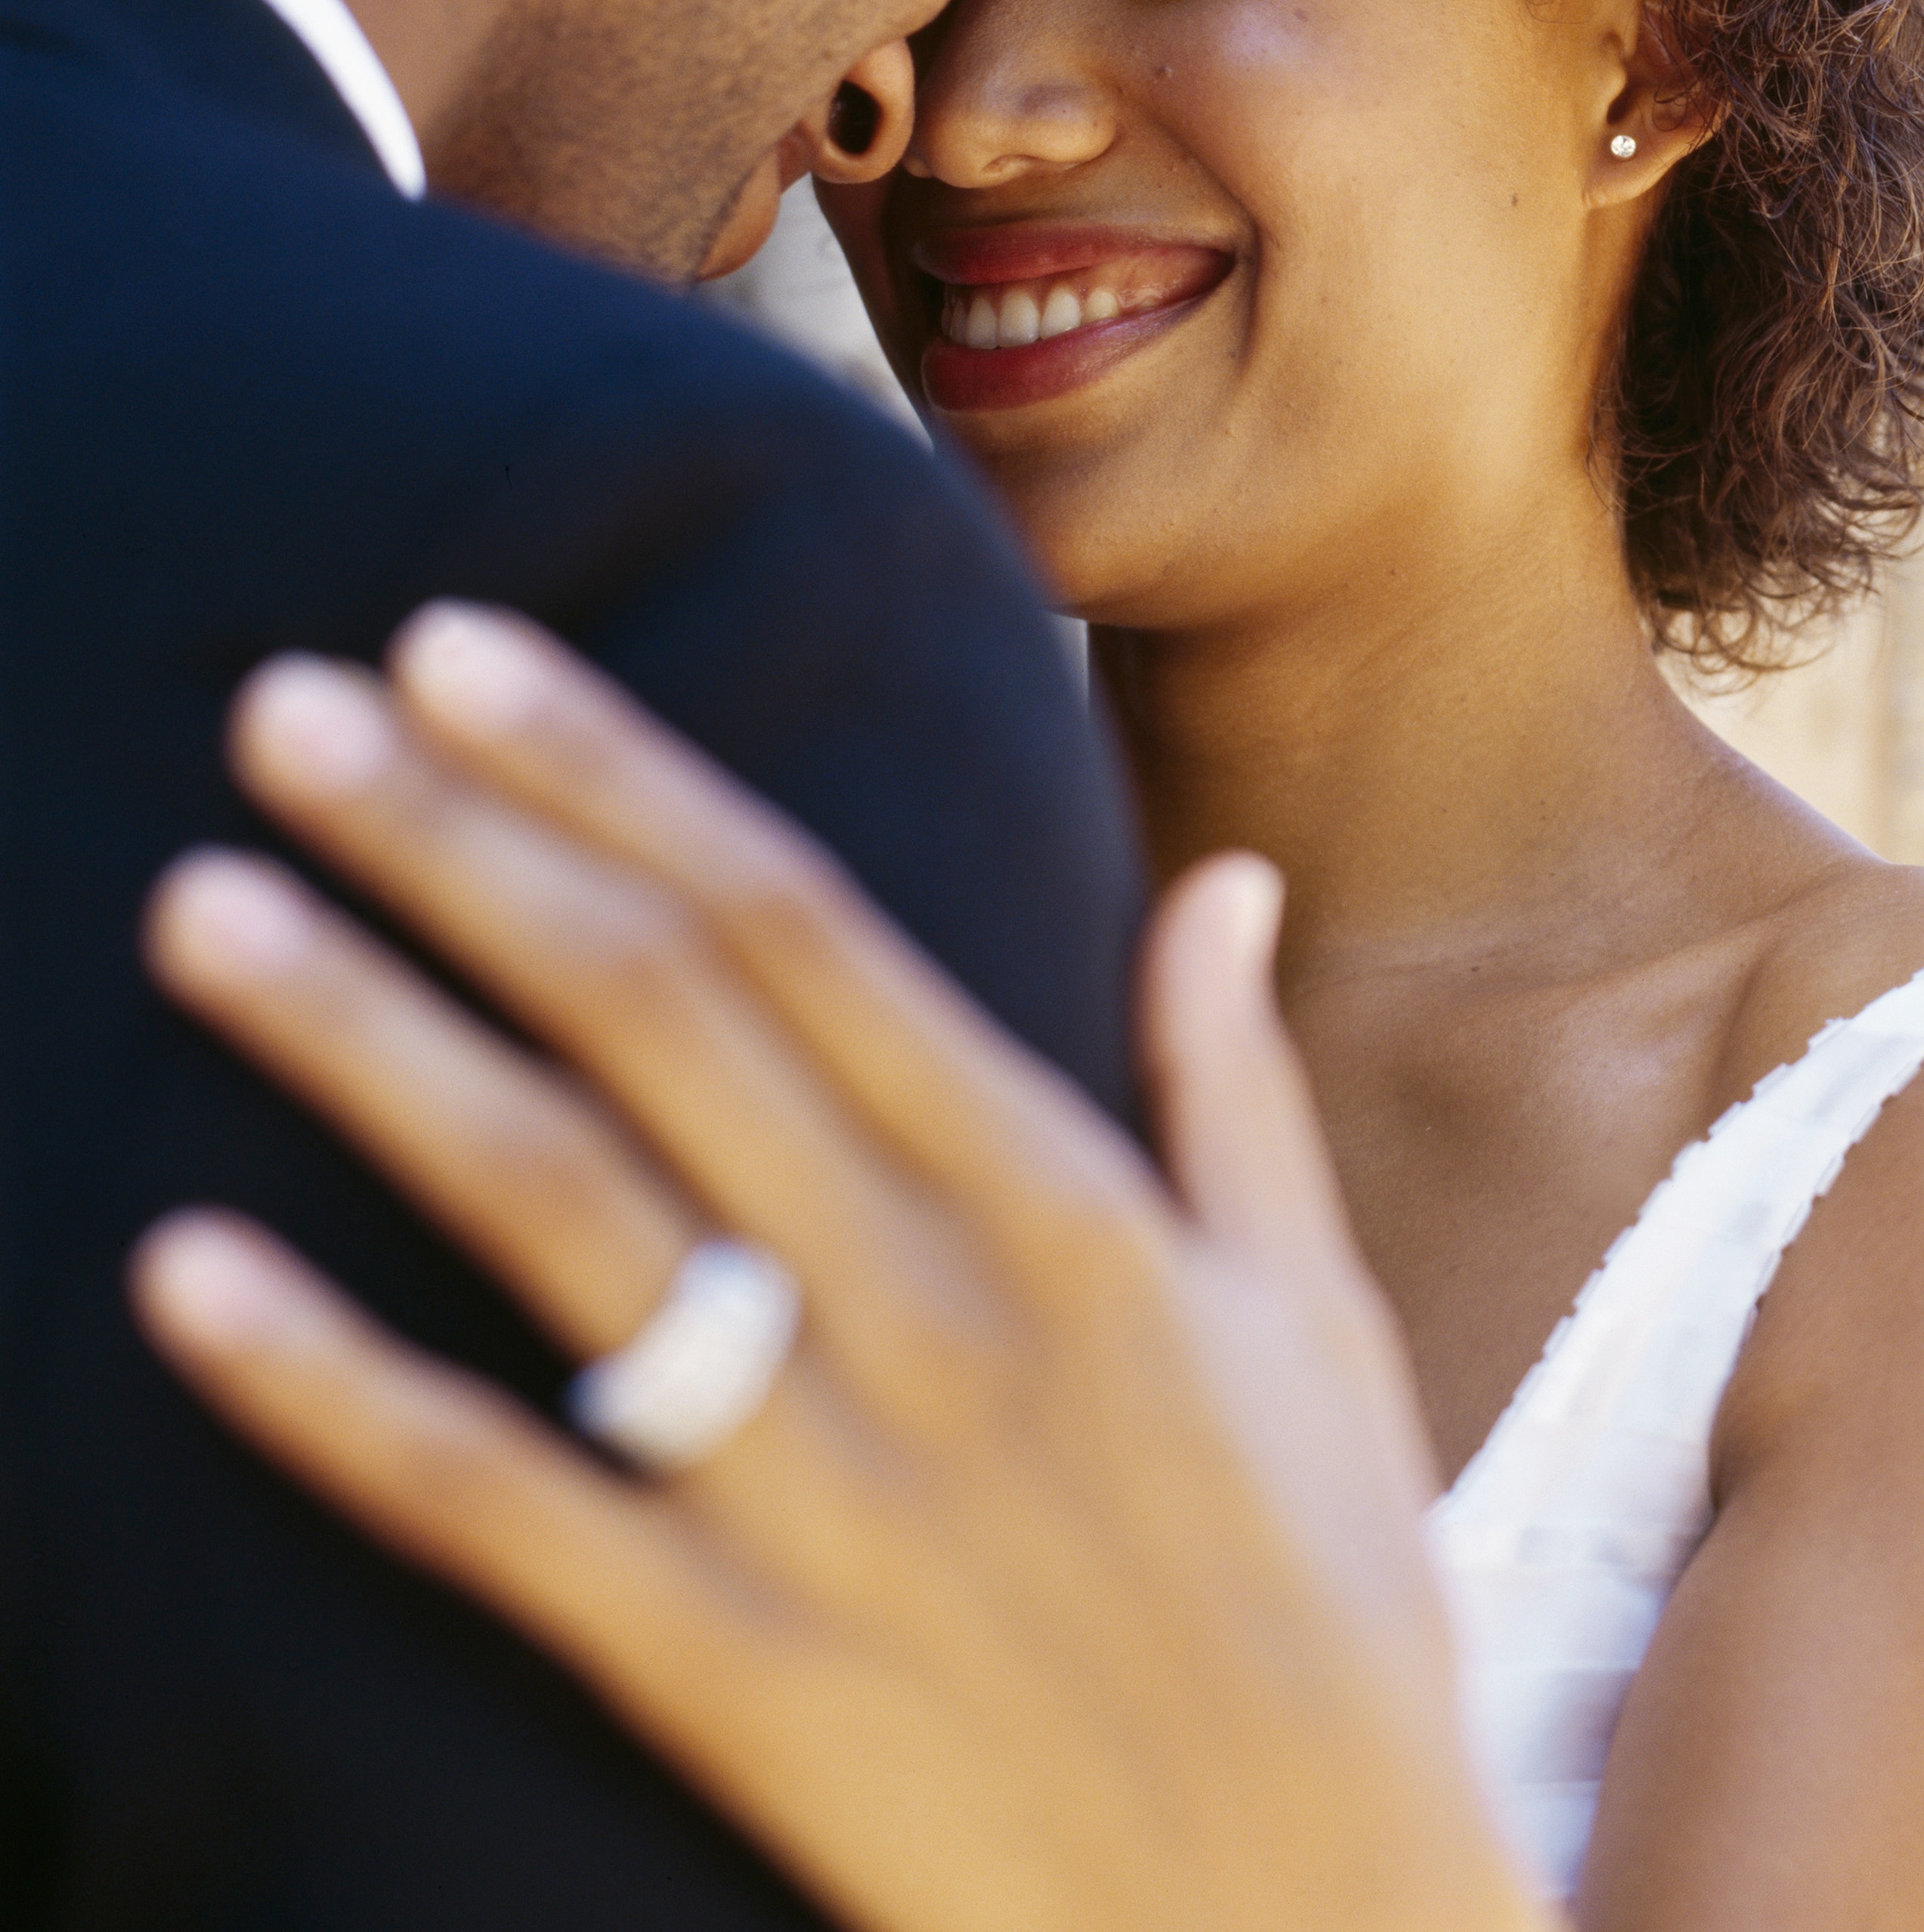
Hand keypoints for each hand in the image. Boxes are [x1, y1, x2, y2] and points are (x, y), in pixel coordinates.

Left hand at [131, 606, 1544, 1931]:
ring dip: (361, 1046)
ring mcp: (817, 1494)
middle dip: (459, 845)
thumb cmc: (1334, 1614)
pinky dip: (327, 1393)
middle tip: (290, 704)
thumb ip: (1236, 1086)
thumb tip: (1226, 876)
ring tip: (200, 907)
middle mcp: (928, 1312)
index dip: (622, 777)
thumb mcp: (1318, 1321)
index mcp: (1068, 1207)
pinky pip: (494, 1508)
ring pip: (549, 1216)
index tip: (473, 655)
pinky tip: (180, 1276)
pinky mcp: (727, 1676)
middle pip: (653, 1019)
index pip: (799, 928)